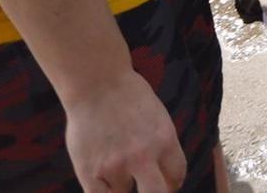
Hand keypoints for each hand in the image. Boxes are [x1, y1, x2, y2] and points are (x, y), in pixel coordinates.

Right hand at [64, 70, 185, 192]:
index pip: (176, 176)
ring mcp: (115, 165)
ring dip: (121, 185)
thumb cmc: (128, 97)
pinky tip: (102, 179)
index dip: (171, 183)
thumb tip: (163, 173)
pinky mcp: (90, 172)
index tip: (165, 183)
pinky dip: (103, 192)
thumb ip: (162, 146)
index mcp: (165, 139)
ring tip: (114, 164)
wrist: (96, 83)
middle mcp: (143, 155)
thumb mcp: (158, 118)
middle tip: (147, 187)